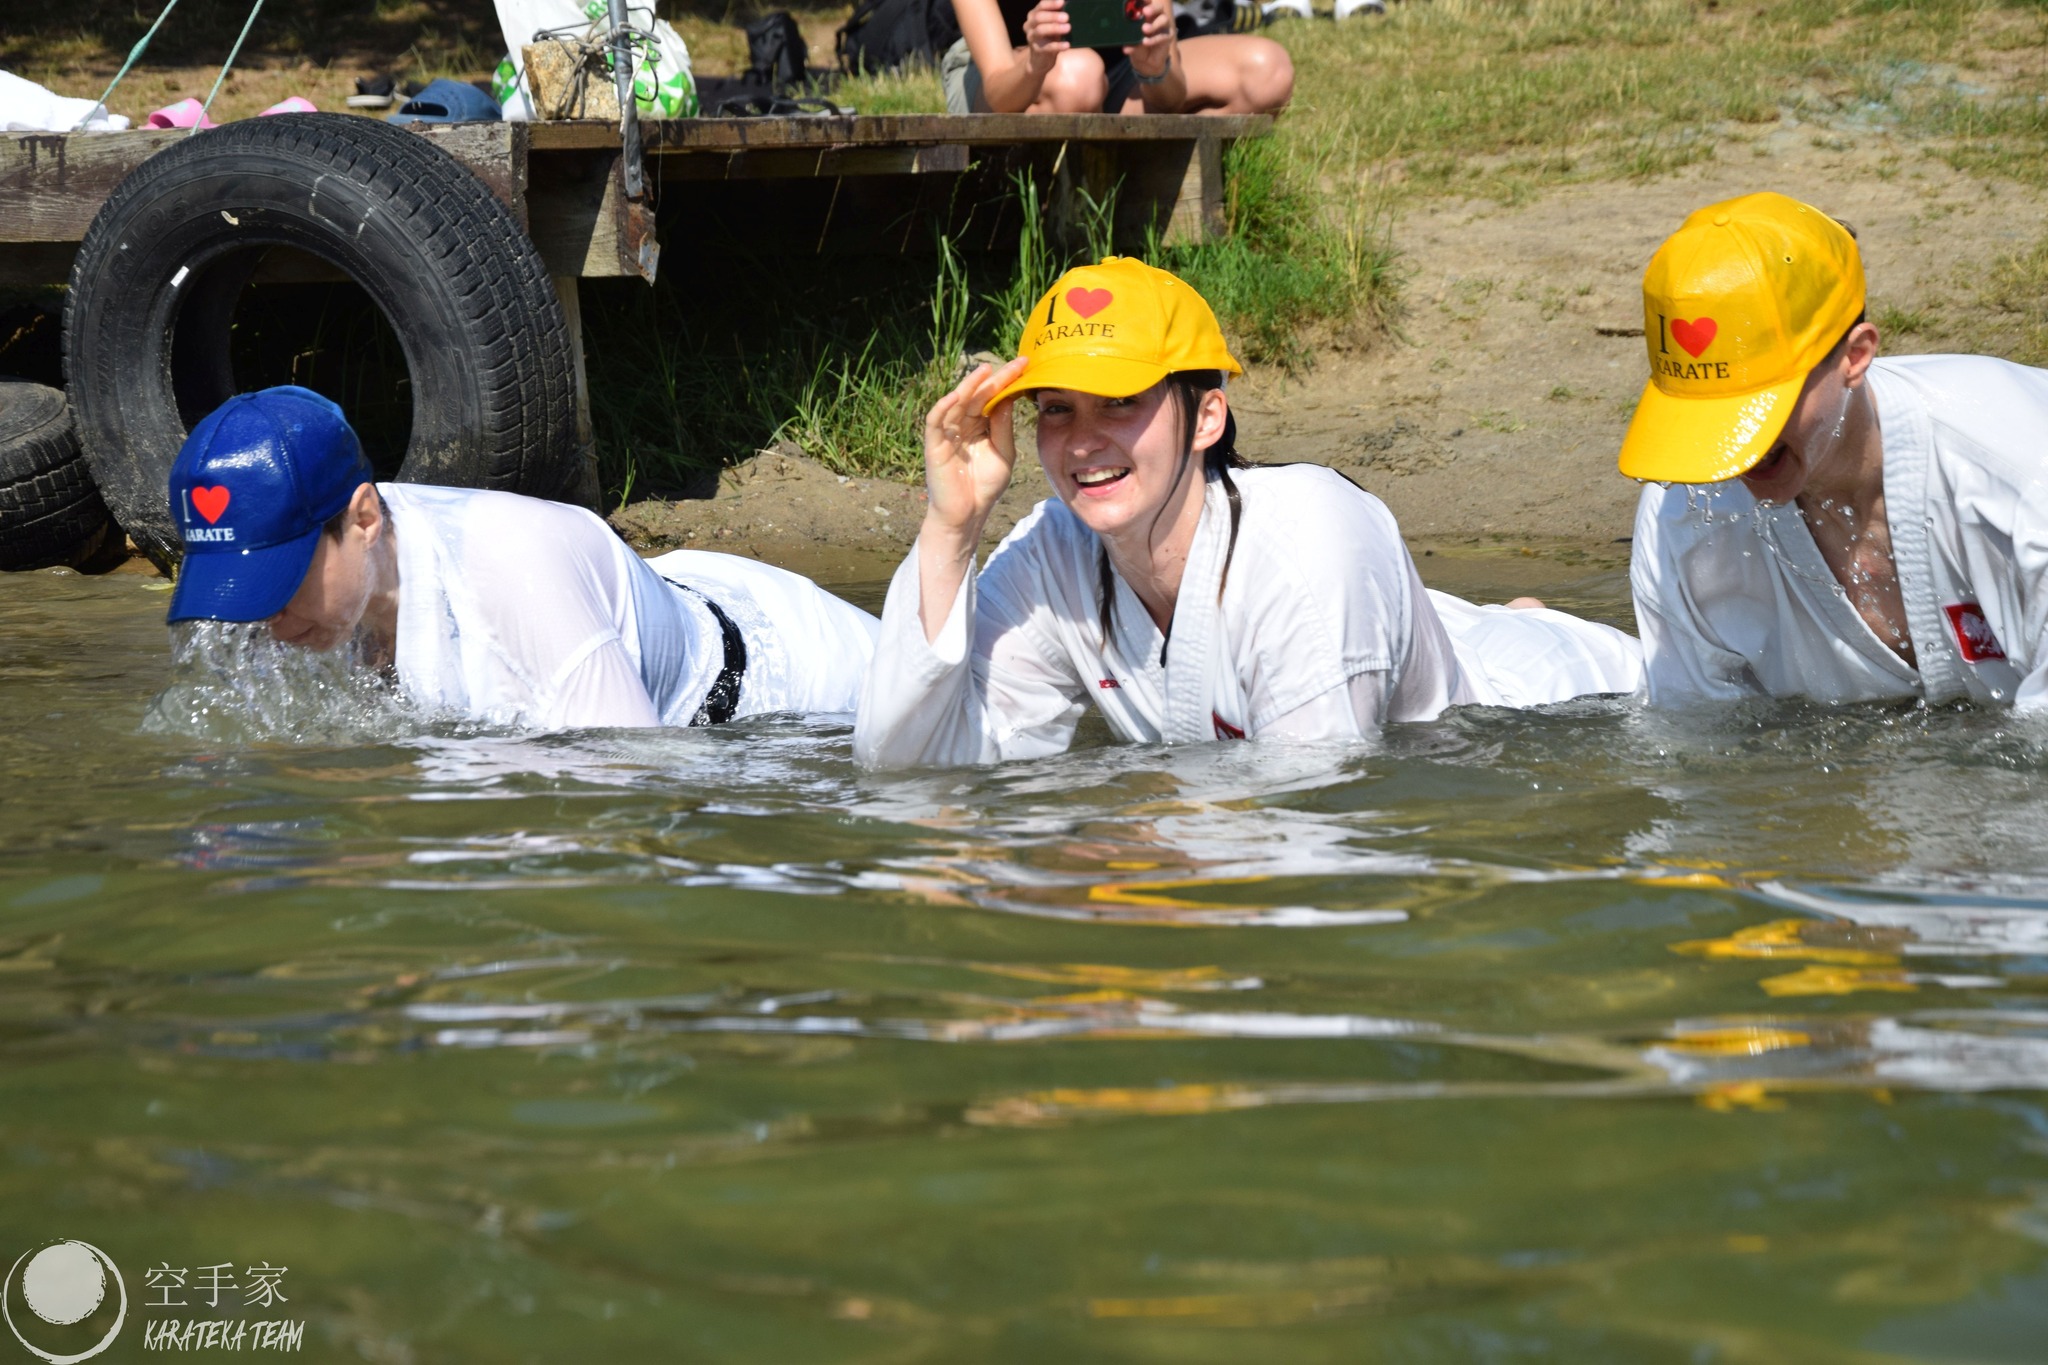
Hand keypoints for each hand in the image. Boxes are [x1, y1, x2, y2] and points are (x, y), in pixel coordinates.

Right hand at [923, 358, 1027, 539]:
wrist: (969, 514)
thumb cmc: (985, 487)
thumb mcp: (1004, 453)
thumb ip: (1003, 427)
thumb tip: (1006, 397)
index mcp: (980, 426)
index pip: (993, 398)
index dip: (1007, 382)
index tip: (1026, 366)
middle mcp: (963, 425)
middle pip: (978, 396)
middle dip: (995, 379)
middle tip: (1015, 363)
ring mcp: (948, 433)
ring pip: (957, 403)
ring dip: (969, 386)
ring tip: (986, 371)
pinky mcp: (934, 444)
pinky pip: (936, 421)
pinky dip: (944, 407)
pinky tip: (957, 396)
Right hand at [1021, 0, 1070, 74]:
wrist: (1041, 59)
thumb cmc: (1049, 37)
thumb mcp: (1052, 24)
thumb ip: (1058, 14)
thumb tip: (1071, 5)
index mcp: (1033, 15)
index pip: (1041, 6)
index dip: (1051, 3)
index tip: (1062, 2)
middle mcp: (1029, 25)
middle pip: (1039, 17)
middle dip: (1053, 16)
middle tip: (1067, 17)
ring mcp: (1031, 38)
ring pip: (1040, 30)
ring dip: (1055, 28)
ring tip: (1068, 28)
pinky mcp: (1037, 50)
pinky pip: (1047, 47)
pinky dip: (1058, 45)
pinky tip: (1067, 45)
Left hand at [1125, 0, 1173, 72]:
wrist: (1146, 62)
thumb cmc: (1137, 47)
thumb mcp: (1131, 43)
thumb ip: (1129, 41)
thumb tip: (1126, 47)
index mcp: (1145, 14)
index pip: (1146, 3)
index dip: (1144, 0)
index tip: (1138, 0)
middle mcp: (1156, 17)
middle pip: (1158, 8)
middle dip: (1152, 8)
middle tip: (1145, 12)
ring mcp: (1163, 26)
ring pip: (1163, 20)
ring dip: (1154, 24)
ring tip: (1144, 29)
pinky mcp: (1168, 37)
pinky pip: (1163, 36)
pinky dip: (1154, 39)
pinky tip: (1146, 42)